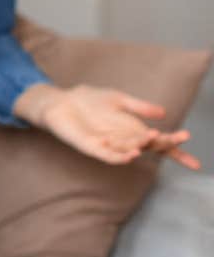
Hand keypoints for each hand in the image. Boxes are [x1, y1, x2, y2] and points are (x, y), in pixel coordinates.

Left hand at [20, 83, 199, 169]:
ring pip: (130, 151)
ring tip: (154, 138)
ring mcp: (108, 145)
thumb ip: (139, 107)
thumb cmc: (90, 101)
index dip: (175, 146)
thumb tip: (163, 113)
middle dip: (165, 143)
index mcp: (133, 130)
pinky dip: (120, 156)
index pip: (158, 142)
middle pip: (148, 146)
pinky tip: (130, 154)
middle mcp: (124, 141)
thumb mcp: (119, 100)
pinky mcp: (91, 147)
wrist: (62, 101)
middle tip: (179, 136)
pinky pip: (108, 156)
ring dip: (143, 147)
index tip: (192, 150)